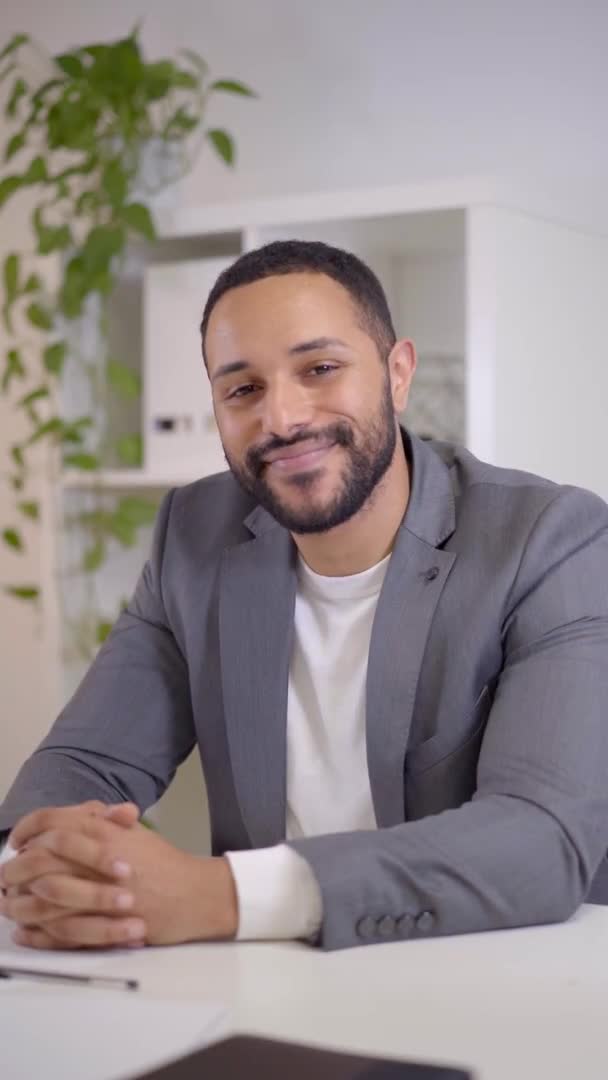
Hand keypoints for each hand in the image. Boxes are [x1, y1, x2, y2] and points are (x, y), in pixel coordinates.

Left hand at [0, 808, 237, 949]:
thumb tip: (80, 812)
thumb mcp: (135, 833)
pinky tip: (25, 931)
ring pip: (42, 897)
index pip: (51, 822)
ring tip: (10, 904)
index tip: (18, 840)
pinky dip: (36, 933)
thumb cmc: (165, 865)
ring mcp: (99, 894)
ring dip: (20, 902)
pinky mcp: (102, 925)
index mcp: (104, 831)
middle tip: (6, 874)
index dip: (27, 830)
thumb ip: (105, 821)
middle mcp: (97, 858)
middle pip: (38, 859)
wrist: (194, 896)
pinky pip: (57, 931)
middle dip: (14, 868)